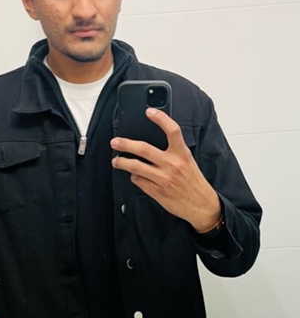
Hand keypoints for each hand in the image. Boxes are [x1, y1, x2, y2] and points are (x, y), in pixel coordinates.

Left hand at [111, 107, 220, 231]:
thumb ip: (173, 151)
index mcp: (182, 154)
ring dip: (122, 162)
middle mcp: (173, 164)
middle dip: (125, 144)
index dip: (161, 119)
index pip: (173, 131)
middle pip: (144, 149)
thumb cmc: (194, 182)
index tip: (149, 111)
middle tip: (115, 142)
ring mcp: (163, 179)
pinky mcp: (157, 192)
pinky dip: (134, 177)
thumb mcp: (188, 161)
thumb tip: (151, 142)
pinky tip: (134, 176)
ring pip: (135, 167)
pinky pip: (138, 181)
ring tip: (116, 161)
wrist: (202, 205)